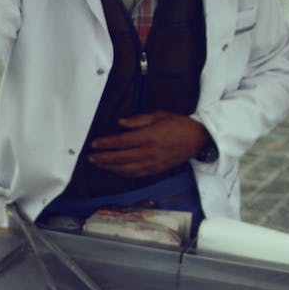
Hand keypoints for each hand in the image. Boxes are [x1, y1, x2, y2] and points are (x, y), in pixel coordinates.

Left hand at [88, 111, 209, 177]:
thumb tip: (120, 123)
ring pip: (126, 169)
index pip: (122, 142)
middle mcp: (149, 152)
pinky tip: (114, 170)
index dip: (106, 144)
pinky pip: (135, 174)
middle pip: (120, 157)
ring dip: (110, 167)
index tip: (95, 144)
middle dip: (104, 158)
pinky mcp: (156, 170)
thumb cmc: (178, 124)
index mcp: (149, 136)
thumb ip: (138, 120)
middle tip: (91, 157)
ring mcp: (153, 163)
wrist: (198, 138)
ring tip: (99, 164)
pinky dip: (122, 173)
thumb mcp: (159, 115)